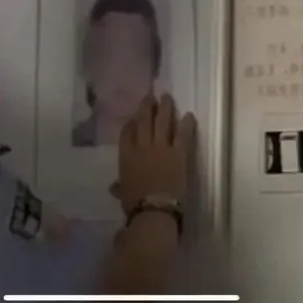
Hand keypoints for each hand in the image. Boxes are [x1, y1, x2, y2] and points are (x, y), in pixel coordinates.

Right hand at [111, 94, 195, 212]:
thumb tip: (114, 186)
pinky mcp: (178, 153)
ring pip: (162, 122)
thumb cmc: (135, 202)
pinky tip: (188, 114)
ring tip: (167, 96)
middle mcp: (142, 146)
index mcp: (126, 155)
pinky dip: (186, 124)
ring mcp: (161, 147)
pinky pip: (182, 135)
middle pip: (144, 121)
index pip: (127, 132)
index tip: (134, 115)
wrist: (154, 208)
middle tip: (150, 95)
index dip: (131, 122)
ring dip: (165, 108)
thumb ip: (119, 186)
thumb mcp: (123, 193)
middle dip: (147, 107)